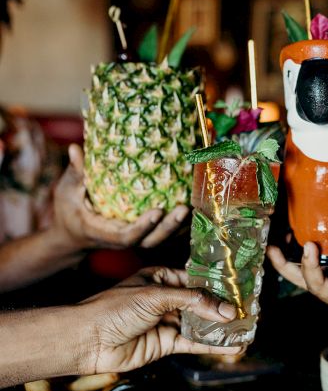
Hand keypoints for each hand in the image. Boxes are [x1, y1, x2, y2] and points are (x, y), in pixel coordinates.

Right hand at [52, 144, 188, 249]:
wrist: (72, 235)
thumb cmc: (69, 210)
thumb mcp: (66, 191)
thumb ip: (76, 173)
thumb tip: (75, 149)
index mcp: (102, 232)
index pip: (126, 236)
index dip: (143, 226)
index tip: (158, 210)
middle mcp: (122, 240)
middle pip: (150, 241)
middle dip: (169, 228)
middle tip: (185, 208)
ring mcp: (135, 240)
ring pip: (162, 240)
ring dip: (181, 227)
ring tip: (197, 207)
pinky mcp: (144, 236)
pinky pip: (165, 235)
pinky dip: (181, 225)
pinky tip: (197, 208)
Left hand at [80, 267, 240, 373]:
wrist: (88, 339)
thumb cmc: (115, 307)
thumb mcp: (156, 295)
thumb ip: (192, 301)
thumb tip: (225, 309)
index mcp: (162, 277)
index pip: (196, 279)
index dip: (217, 284)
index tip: (239, 288)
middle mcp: (166, 298)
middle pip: (200, 301)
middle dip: (222, 306)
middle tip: (249, 308)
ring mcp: (166, 321)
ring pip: (199, 323)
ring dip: (221, 326)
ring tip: (246, 326)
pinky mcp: (165, 343)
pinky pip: (193, 342)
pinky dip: (212, 344)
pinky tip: (231, 345)